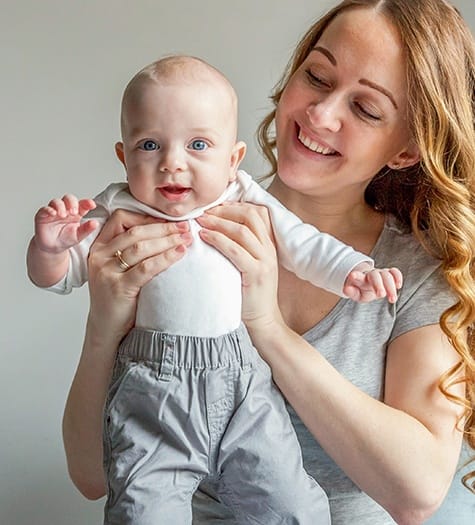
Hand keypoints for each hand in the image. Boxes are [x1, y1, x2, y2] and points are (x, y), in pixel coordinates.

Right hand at [34, 194, 97, 252]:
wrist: (53, 247)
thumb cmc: (66, 239)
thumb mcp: (79, 235)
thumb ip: (87, 229)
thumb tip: (95, 223)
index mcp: (76, 213)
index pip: (82, 204)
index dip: (87, 203)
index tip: (92, 205)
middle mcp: (65, 209)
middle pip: (68, 198)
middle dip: (72, 203)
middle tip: (74, 212)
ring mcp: (54, 211)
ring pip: (56, 201)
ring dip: (60, 206)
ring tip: (63, 215)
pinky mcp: (42, 215)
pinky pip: (44, 209)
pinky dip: (49, 210)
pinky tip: (53, 214)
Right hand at [87, 209, 192, 341]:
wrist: (107, 328)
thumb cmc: (118, 296)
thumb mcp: (118, 267)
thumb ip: (130, 249)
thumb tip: (165, 229)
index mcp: (99, 247)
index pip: (120, 218)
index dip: (146, 217)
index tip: (168, 220)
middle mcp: (99, 256)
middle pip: (135, 231)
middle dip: (164, 228)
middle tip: (185, 227)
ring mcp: (106, 272)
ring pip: (141, 247)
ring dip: (168, 240)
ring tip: (186, 238)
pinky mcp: (118, 287)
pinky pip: (147, 267)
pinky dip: (166, 257)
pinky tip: (180, 253)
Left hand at [197, 202, 283, 332]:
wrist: (263, 320)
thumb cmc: (251, 295)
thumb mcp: (250, 266)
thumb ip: (241, 248)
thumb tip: (218, 231)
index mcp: (269, 245)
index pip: (257, 213)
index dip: (235, 206)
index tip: (216, 206)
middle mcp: (269, 250)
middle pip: (250, 216)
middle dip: (225, 210)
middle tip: (205, 211)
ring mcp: (265, 261)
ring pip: (242, 230)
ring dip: (218, 222)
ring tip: (200, 221)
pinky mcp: (257, 273)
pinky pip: (235, 250)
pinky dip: (217, 240)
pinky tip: (204, 236)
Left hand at [343, 264, 402, 303]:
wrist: (370, 285)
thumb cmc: (362, 290)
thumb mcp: (356, 294)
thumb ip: (351, 292)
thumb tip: (345, 289)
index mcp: (361, 279)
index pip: (358, 277)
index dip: (356, 276)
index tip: (352, 275)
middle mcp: (371, 274)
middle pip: (375, 276)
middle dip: (379, 284)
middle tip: (381, 295)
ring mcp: (381, 273)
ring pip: (387, 275)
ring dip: (390, 287)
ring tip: (392, 299)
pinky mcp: (390, 274)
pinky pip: (395, 272)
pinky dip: (397, 276)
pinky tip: (398, 285)